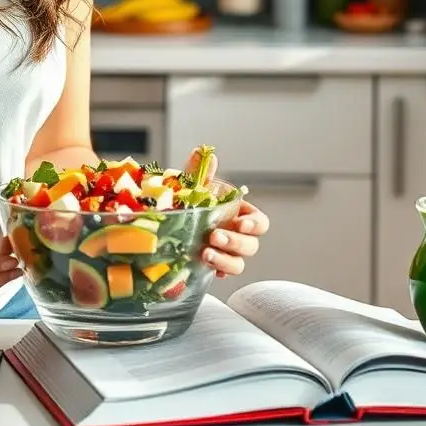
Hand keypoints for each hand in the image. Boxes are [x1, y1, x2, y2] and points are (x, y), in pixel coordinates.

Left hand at [183, 149, 269, 277]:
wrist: (166, 219)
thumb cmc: (186, 200)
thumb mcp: (190, 185)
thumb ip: (198, 172)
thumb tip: (202, 152)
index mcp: (238, 214)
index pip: (260, 223)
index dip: (254, 225)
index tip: (240, 224)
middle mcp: (235, 235)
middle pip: (251, 246)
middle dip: (235, 243)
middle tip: (214, 237)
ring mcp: (225, 252)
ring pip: (238, 263)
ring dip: (224, 261)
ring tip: (205, 254)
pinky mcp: (211, 265)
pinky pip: (221, 273)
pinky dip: (215, 272)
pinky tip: (203, 267)